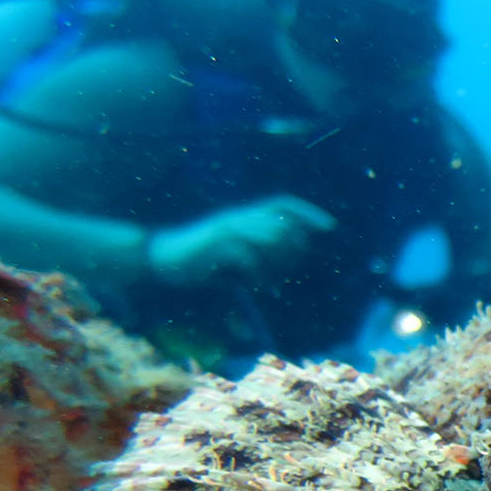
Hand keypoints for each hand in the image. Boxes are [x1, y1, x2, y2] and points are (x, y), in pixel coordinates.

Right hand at [145, 195, 335, 285]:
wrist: (160, 259)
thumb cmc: (200, 260)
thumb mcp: (235, 257)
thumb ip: (259, 258)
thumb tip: (284, 273)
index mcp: (242, 215)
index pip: (283, 203)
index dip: (308, 212)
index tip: (331, 226)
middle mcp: (236, 216)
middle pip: (283, 222)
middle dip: (294, 248)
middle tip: (291, 268)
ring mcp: (225, 228)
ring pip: (270, 237)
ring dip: (278, 262)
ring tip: (273, 279)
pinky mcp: (215, 245)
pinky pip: (249, 258)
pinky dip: (258, 275)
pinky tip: (257, 287)